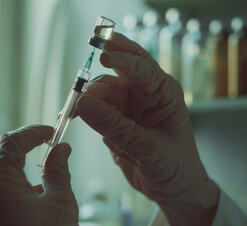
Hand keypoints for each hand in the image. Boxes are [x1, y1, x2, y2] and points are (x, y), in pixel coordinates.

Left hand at [0, 125, 77, 225]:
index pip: (11, 142)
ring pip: (0, 184)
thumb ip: (58, 171)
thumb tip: (61, 150)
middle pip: (4, 163)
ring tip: (45, 200)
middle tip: (54, 164)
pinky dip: (12, 198)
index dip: (32, 132)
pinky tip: (31, 214)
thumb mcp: (60, 205)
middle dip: (29, 160)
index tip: (50, 132)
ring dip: (22, 182)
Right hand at [76, 32, 218, 224]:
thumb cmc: (175, 168)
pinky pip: (94, 108)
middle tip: (84, 67)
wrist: (174, 190)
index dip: (122, 58)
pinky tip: (70, 116)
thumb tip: (82, 104)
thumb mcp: (148, 150)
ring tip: (71, 111)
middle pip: (119, 70)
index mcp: (164, 93)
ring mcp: (128, 105)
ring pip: (101, 90)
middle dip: (101, 66)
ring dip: (85, 97)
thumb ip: (116, 128)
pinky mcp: (114, 118)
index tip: (102, 57)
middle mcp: (145, 94)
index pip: (141, 67)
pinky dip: (81, 111)